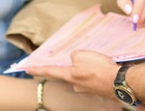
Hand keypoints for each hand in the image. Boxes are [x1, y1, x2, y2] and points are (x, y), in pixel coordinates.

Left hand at [29, 52, 144, 110]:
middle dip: (76, 66)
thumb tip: (75, 58)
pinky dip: (98, 70)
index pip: (50, 71)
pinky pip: (95, 76)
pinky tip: (104, 66)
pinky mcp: (98, 87)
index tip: (26, 69)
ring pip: (84, 74)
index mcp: (70, 76)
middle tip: (87, 59)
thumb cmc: (98, 69)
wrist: (118, 82)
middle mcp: (76, 85)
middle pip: (70, 73)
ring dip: (89, 68)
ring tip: (99, 61)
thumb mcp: (81, 55)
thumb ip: (74, 55)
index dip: (38, 69)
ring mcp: (88, 88)